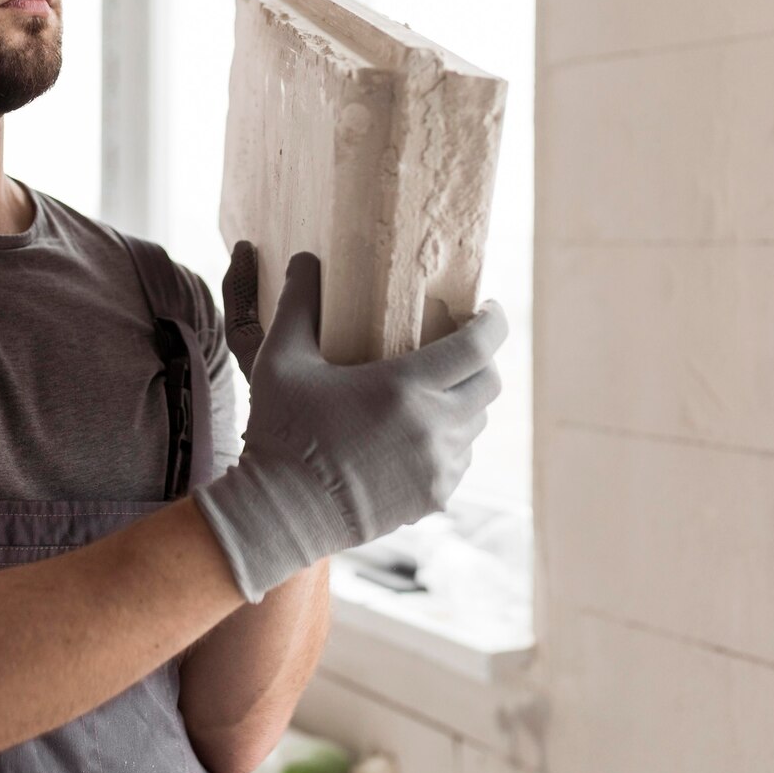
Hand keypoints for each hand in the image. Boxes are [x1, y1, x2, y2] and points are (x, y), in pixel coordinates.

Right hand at [194, 250, 507, 602]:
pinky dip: (450, 440)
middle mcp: (433, 428)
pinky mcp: (433, 498)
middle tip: (458, 347)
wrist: (280, 513)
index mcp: (404, 388)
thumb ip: (299, 304)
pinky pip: (460, 459)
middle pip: (489, 384)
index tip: (487, 308)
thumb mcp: (281, 360)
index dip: (493, 322)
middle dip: (481, 360)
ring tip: (433, 391)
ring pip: (477, 423)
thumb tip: (307, 259)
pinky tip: (417, 433)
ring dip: (464, 402)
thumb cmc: (280, 431)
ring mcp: (438, 468)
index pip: (479, 347)